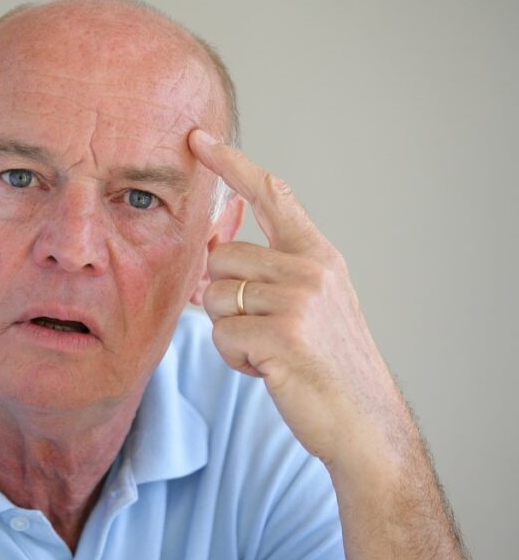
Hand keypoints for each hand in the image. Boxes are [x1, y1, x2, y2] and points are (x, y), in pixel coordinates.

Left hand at [189, 129, 409, 469]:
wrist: (363, 421)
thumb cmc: (325, 362)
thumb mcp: (308, 303)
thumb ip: (269, 273)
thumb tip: (211, 255)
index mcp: (317, 254)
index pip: (270, 194)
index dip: (231, 163)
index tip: (198, 138)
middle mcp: (310, 267)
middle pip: (220, 257)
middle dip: (223, 298)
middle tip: (259, 329)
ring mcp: (299, 299)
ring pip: (213, 297)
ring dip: (228, 331)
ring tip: (269, 350)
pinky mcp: (283, 334)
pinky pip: (221, 335)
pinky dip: (235, 359)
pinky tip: (269, 370)